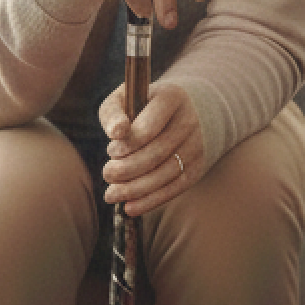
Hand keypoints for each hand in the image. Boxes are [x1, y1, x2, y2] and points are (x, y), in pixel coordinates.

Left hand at [100, 83, 203, 216]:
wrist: (186, 111)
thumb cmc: (143, 107)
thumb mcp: (126, 98)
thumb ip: (114, 112)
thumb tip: (116, 132)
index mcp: (171, 97)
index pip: (150, 125)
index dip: (129, 143)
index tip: (111, 149)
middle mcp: (189, 121)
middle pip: (158, 152)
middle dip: (127, 168)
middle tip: (107, 174)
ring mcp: (197, 145)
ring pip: (166, 174)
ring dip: (135, 189)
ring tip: (111, 194)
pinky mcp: (198, 167)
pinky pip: (175, 188)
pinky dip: (151, 201)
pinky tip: (130, 208)